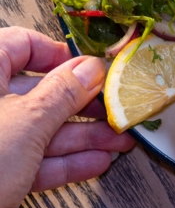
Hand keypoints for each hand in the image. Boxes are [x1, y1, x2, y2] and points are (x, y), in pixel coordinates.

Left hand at [0, 27, 134, 207]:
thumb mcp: (26, 123)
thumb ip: (63, 93)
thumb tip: (91, 70)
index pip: (22, 45)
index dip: (61, 55)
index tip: (92, 70)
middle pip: (40, 93)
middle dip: (85, 106)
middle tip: (116, 109)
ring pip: (41, 129)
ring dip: (83, 137)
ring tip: (119, 142)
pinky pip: (33, 159)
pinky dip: (64, 162)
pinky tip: (95, 163)